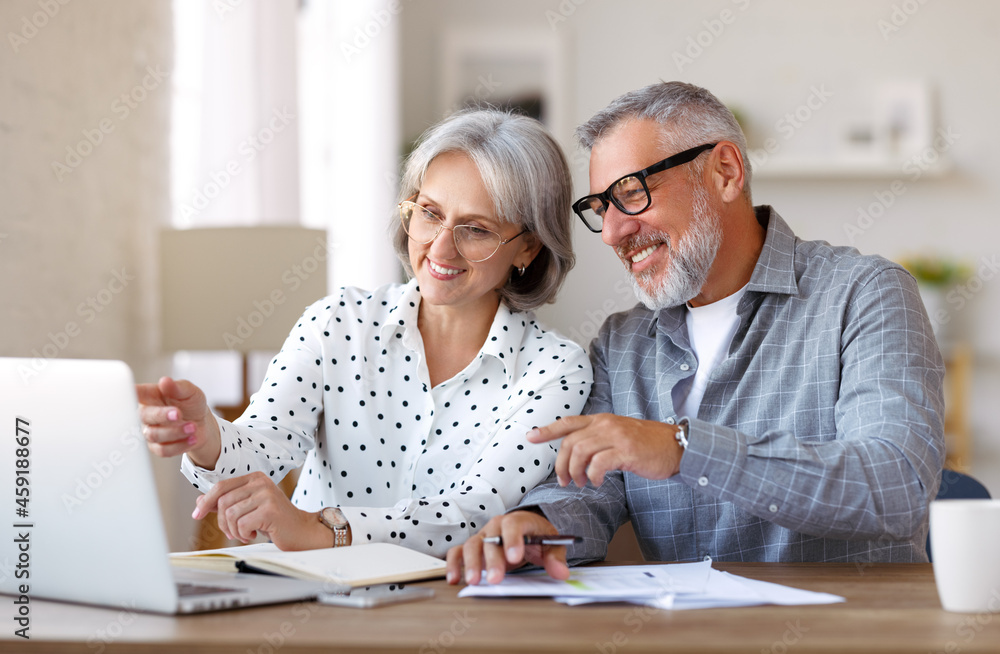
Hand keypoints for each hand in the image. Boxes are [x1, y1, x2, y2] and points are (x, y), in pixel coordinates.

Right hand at [137, 376, 219, 467]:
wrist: (202, 424)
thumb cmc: (191, 404)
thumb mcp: (190, 392)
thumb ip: (178, 387)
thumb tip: (165, 381)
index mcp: (150, 396)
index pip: (134, 392)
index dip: (128, 393)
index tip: (130, 392)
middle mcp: (147, 414)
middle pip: (143, 416)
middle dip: (162, 415)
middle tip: (179, 413)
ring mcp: (150, 431)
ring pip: (154, 435)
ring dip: (176, 432)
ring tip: (193, 427)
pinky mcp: (157, 447)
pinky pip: (163, 450)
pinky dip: (180, 445)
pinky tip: (192, 438)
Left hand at [192, 471, 335, 549]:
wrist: (301, 531)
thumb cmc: (274, 520)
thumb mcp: (248, 509)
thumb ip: (226, 503)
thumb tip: (200, 501)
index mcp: (255, 478)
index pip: (221, 486)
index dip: (206, 501)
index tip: (197, 514)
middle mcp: (261, 482)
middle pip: (223, 502)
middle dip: (223, 522)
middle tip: (233, 532)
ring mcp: (266, 494)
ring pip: (230, 514)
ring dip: (234, 530)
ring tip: (246, 533)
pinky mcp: (270, 509)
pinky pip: (241, 524)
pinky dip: (243, 534)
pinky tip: (253, 535)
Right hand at [445, 511, 568, 585]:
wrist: (527, 531)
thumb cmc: (538, 536)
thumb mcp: (552, 545)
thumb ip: (556, 558)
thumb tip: (561, 573)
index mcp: (518, 520)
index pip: (513, 525)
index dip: (512, 540)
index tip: (515, 558)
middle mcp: (496, 526)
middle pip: (490, 539)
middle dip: (492, 560)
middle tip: (495, 579)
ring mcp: (482, 536)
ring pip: (472, 545)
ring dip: (471, 563)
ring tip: (473, 582)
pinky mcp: (472, 548)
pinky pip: (458, 552)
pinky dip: (453, 564)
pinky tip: (454, 579)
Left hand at [527, 414, 682, 487]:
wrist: (676, 446)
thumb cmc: (648, 444)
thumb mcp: (619, 434)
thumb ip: (598, 439)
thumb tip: (576, 455)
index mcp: (602, 420)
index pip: (568, 422)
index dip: (547, 430)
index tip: (531, 437)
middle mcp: (606, 424)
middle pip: (570, 442)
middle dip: (562, 464)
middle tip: (565, 480)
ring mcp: (616, 436)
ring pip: (580, 451)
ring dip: (576, 472)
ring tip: (582, 483)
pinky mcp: (626, 451)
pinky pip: (599, 463)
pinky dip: (593, 475)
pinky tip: (597, 482)